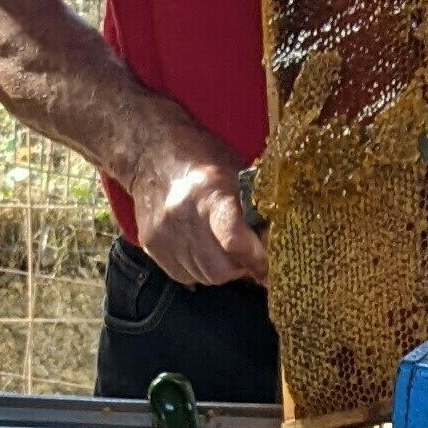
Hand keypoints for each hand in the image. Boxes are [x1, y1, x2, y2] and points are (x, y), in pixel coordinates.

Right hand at [127, 119, 267, 288]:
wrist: (151, 151)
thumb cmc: (202, 158)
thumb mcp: (235, 173)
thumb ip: (254, 212)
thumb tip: (277, 248)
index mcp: (210, 191)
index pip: (234, 239)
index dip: (256, 260)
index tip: (268, 269)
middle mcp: (183, 214)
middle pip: (220, 270)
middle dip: (238, 267)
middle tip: (244, 252)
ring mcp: (164, 232)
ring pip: (203, 277)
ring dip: (218, 268)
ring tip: (219, 242)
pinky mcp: (151, 244)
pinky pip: (185, 275)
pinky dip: (198, 268)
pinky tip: (198, 245)